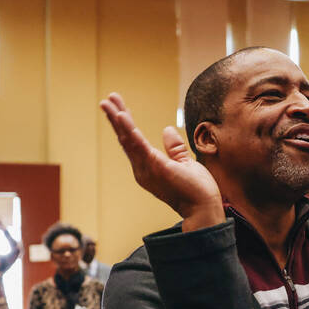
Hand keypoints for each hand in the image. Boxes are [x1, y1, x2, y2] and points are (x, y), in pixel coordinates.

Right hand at [100, 93, 224, 231]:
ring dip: (118, 120)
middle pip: (125, 139)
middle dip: (115, 118)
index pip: (132, 142)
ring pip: (128, 140)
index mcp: (148, 167)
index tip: (118, 107)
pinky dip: (129, 131)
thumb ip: (174, 147)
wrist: (203, 208)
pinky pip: (138, 146)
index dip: (124, 124)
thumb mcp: (184, 162)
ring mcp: (146, 169)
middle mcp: (142, 169)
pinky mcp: (154, 167)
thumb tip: (167, 129)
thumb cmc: (195, 190)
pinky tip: (122, 117)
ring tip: (108, 103)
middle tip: (106, 100)